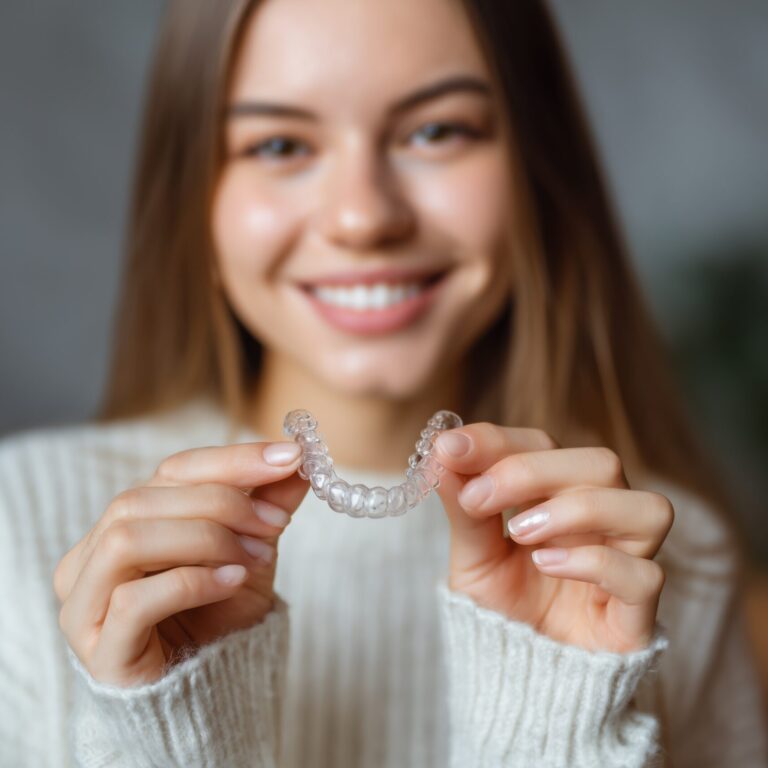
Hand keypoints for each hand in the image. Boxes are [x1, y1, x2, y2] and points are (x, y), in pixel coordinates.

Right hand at [53, 441, 307, 685]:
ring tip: (256, 558)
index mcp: (127, 522)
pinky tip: (232, 583)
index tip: (290, 456)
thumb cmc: (222, 613)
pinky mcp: (97, 650)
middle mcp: (91, 555)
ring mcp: (84, 604)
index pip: (172, 470)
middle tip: (277, 521)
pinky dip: (191, 581)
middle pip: (143, 499)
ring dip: (205, 539)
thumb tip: (298, 458)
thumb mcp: (252, 549)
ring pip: (128, 539)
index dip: (232, 459)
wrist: (213, 690)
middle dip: (222, 502)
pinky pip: (133, 600)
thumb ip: (268, 503)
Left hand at [433, 423, 673, 652]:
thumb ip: (463, 506)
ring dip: (576, 509)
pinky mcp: (637, 617)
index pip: (544, 445)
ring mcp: (626, 565)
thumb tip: (441, 451)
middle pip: (601, 463)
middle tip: (479, 498)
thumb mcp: (471, 556)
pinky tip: (547, 566)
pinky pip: (644, 575)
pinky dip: (595, 561)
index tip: (450, 447)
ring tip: (520, 534)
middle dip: (534, 470)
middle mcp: (601, 523)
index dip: (499, 440)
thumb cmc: (500, 614)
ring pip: (645, 508)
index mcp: (558, 499)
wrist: (515, 687)